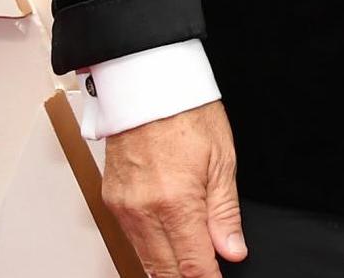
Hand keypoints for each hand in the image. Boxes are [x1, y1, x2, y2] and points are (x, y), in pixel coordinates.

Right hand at [100, 100, 245, 276]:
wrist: (148, 85)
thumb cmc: (187, 113)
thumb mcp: (223, 160)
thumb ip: (225, 213)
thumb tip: (232, 250)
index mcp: (176, 201)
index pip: (193, 264)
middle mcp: (144, 210)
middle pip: (165, 269)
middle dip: (187, 277)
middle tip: (207, 272)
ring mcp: (124, 207)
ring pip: (145, 259)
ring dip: (167, 268)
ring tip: (190, 265)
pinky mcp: (111, 200)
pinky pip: (130, 239)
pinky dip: (149, 249)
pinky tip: (166, 246)